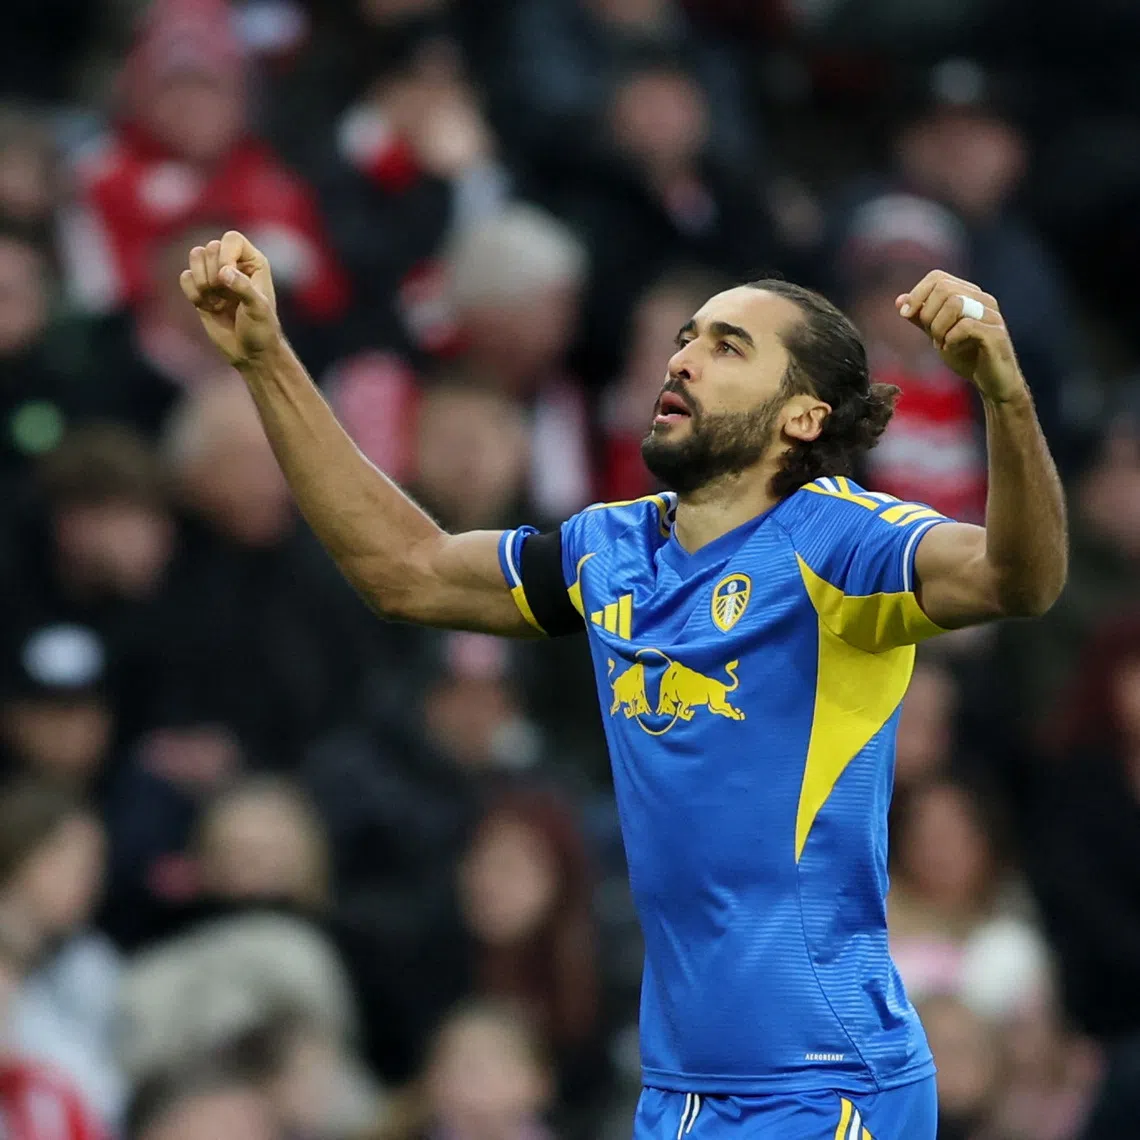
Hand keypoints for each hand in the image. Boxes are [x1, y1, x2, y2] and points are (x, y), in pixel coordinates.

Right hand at [179, 231, 280, 366]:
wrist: (251, 354)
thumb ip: (243, 288)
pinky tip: (206, 307)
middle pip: (209, 247)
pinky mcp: (202, 291)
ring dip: (201, 280)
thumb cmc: (262, 330)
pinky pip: (185, 277)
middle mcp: (234, 265)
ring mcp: (216, 277)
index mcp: (253, 263)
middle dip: (212, 272)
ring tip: (214, 300)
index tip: (228, 276)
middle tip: (224, 295)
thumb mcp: (258, 309)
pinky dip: (192, 292)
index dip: (225, 254)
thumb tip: (223, 272)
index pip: (231, 239)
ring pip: (195, 257)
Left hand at [897, 270, 1024, 401]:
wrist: (992, 382)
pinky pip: (966, 326)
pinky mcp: (995, 333)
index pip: (937, 277)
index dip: (917, 294)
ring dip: (939, 327)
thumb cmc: (966, 356)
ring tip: (941, 344)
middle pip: (944, 288)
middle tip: (931, 335)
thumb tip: (900, 300)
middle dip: (928, 313)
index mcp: (968, 295)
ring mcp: (991, 315)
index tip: (905, 315)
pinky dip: (951, 339)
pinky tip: (952, 350)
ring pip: (955, 303)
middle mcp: (982, 299)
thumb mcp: (937, 334)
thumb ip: (921, 317)